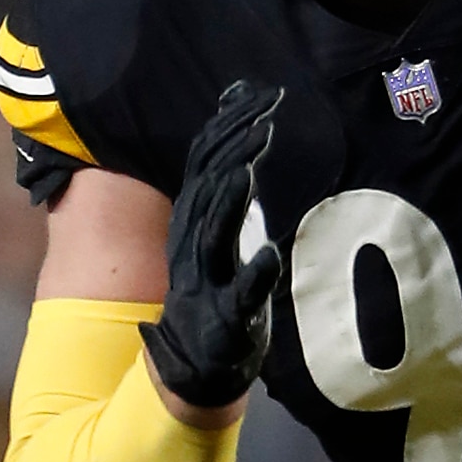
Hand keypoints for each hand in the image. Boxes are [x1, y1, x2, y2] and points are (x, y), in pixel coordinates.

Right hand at [140, 81, 284, 412]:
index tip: (259, 97)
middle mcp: (192, 244)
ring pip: (213, 235)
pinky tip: (269, 254)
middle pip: (207, 188)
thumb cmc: (217, 286)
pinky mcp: (228, 317)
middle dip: (232, 151)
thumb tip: (237, 113)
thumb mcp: (220, 226)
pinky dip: (253, 274)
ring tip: (246, 170)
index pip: (204, 162)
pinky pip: (240, 293)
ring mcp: (208, 280)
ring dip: (229, 202)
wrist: (198, 364)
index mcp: (191, 220)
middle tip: (263, 117)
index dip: (228, 128)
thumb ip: (227, 175)